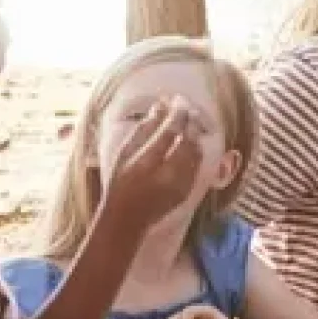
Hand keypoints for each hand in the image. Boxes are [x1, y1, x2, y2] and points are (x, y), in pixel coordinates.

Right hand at [96, 100, 202, 232]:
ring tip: (189, 120)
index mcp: (145, 164)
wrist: (127, 219)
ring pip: (196, 151)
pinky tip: (189, 140)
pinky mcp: (186, 191)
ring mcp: (179, 185)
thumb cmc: (120, 182)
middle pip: (187, 140)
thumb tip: (160, 105)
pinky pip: (196, 164)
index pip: (169, 132)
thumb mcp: (125, 154)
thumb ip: (144, 129)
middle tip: (187, 106)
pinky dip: (194, 148)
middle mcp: (165, 176)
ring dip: (195, 133)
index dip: (177, 113)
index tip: (178, 99)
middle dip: (190, 120)